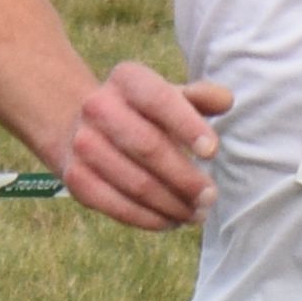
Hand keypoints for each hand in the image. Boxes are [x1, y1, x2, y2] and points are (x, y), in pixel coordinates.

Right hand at [56, 59, 228, 226]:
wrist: (82, 125)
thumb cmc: (143, 113)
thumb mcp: (170, 96)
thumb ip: (200, 97)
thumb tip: (225, 101)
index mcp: (127, 79)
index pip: (159, 100)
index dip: (187, 126)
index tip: (213, 151)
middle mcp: (98, 107)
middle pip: (148, 147)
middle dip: (185, 177)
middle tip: (211, 197)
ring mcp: (83, 144)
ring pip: (135, 183)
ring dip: (172, 204)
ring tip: (197, 214)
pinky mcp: (76, 178)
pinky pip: (116, 206)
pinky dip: (149, 219)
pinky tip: (171, 221)